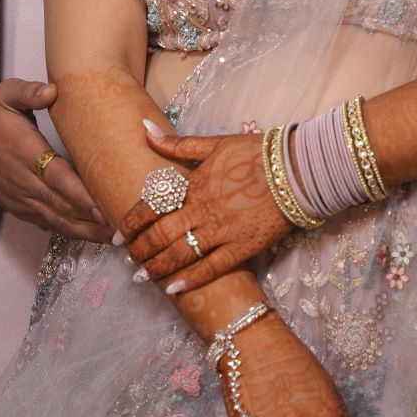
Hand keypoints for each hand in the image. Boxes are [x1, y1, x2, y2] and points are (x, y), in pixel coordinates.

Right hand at [0, 79, 110, 242]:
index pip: (56, 177)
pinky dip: (67, 231)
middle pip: (61, 205)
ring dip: (84, 230)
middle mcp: (23, 180)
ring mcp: (20, 197)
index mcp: (25, 151)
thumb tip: (51, 91)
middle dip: (91, 220)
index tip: (101, 206)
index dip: (78, 194)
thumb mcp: (6, 93)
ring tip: (113, 237)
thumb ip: (29, 92)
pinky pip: (45, 222)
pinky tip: (89, 235)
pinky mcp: (17, 207)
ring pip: (55, 219)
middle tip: (122, 228)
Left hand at [118, 120, 290, 292]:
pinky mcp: (242, 248)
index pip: (153, 206)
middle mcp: (202, 211)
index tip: (119, 234)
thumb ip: (177, 144)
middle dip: (140, 249)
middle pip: (161, 234)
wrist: (296, 170)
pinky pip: (211, 268)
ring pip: (181, 254)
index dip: (132, 222)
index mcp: (194, 185)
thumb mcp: (215, 143)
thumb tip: (144, 128)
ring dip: (157, 266)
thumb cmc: (256, 154)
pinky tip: (174, 289)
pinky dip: (191, 280)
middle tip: (128, 258)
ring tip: (141, 276)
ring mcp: (222, 232)